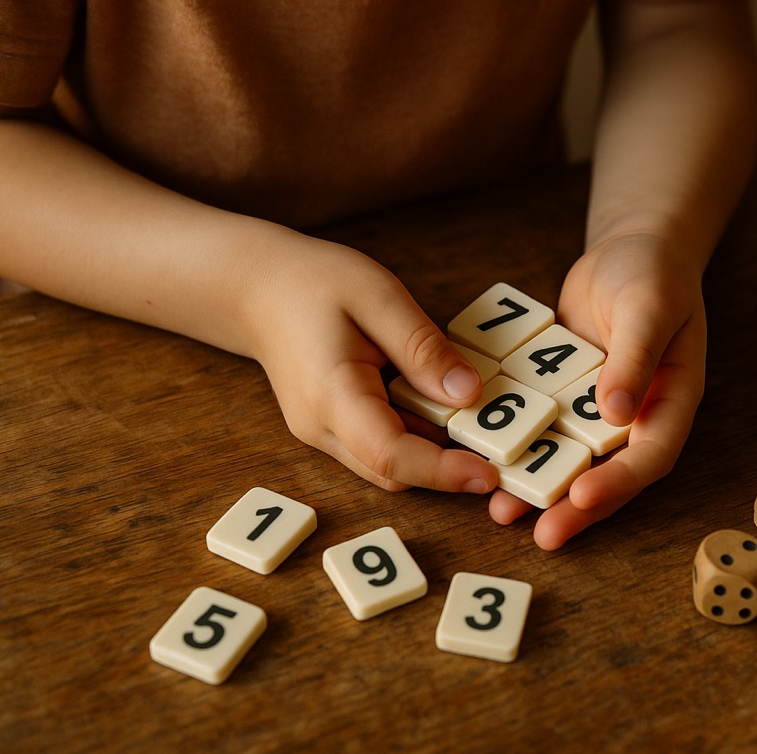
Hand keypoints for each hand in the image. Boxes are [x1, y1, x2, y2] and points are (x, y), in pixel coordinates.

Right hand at [243, 233, 498, 493]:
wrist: (255, 286)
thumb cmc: (314, 282)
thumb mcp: (378, 296)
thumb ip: (423, 347)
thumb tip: (470, 394)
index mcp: (332, 395)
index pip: (390, 455)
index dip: (443, 472)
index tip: (489, 475)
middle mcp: (322, 427)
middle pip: (394, 470)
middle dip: (448, 466)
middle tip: (502, 443)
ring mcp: (323, 433)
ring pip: (389, 463)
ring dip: (434, 449)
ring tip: (479, 418)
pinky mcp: (332, 427)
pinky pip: (381, 443)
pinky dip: (416, 432)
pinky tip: (442, 403)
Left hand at [487, 232, 706, 547]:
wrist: (631, 250)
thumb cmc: (653, 274)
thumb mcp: (648, 307)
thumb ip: (635, 357)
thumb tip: (615, 413)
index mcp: (671, 401)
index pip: (651, 455)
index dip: (619, 483)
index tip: (582, 497)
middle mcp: (636, 416)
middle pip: (609, 472)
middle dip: (576, 507)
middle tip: (543, 535)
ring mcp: (597, 410)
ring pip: (571, 459)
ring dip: (540, 487)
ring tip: (502, 512)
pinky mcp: (565, 396)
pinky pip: (542, 427)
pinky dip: (517, 445)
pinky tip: (482, 457)